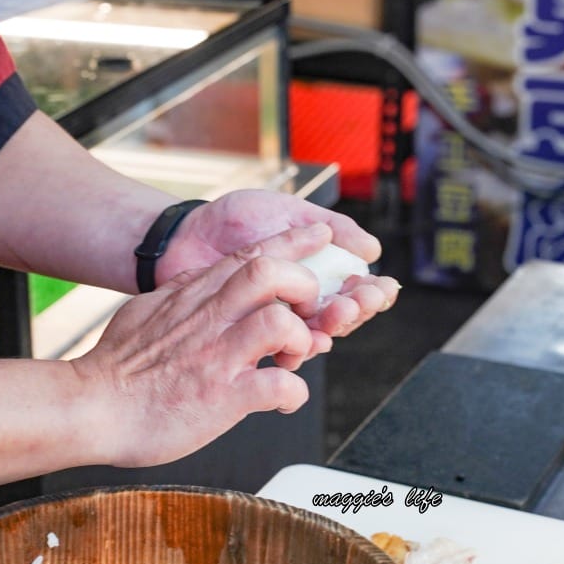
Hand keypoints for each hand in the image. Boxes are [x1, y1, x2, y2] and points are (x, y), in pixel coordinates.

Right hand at [75, 224, 332, 467]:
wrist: (89, 408)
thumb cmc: (115, 368)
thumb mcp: (145, 311)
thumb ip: (179, 294)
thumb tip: (197, 279)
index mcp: (192, 297)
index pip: (249, 255)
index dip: (292, 242)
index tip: (321, 235)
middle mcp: (207, 320)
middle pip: (269, 274)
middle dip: (303, 285)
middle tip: (309, 310)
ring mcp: (216, 357)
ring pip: (279, 323)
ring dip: (300, 339)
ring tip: (294, 356)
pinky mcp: (221, 397)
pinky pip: (277, 386)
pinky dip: (293, 394)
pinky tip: (285, 402)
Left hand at [155, 189, 400, 337]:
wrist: (184, 237)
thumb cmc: (235, 220)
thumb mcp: (286, 210)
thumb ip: (329, 224)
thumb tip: (371, 250)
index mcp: (319, 271)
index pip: (356, 290)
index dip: (372, 293)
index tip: (378, 288)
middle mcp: (303, 302)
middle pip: (342, 317)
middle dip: (352, 312)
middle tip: (349, 305)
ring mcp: (278, 323)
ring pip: (315, 338)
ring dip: (327, 332)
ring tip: (326, 322)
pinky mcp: (252, 341)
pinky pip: (279, 354)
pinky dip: (293, 353)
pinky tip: (299, 348)